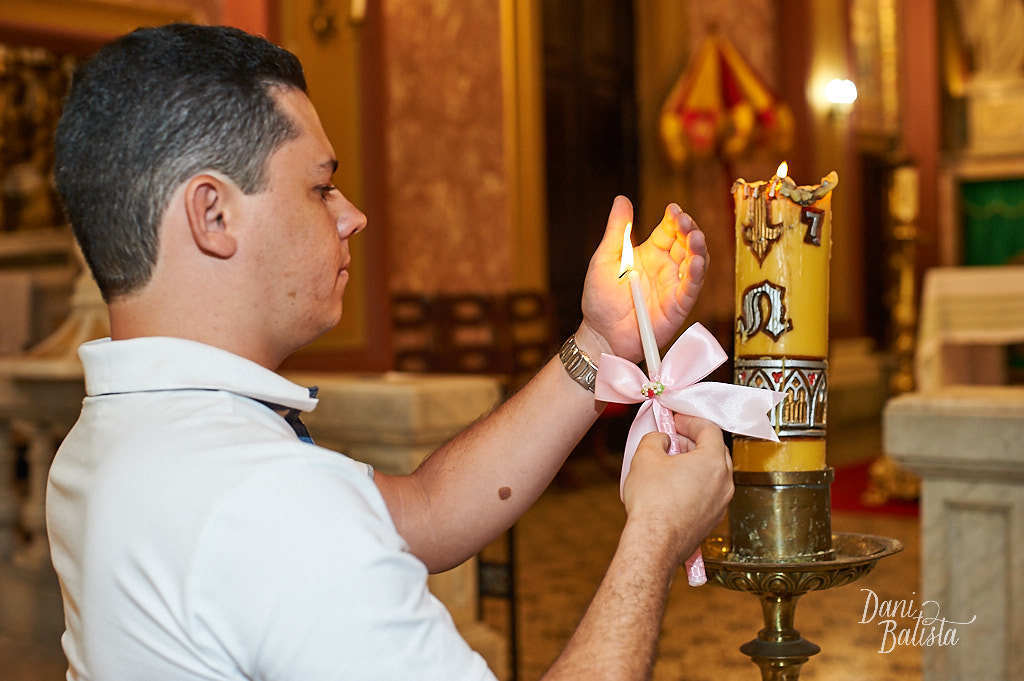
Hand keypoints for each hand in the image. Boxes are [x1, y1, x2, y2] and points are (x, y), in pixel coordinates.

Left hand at [576, 196, 706, 360]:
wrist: (600, 332)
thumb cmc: (600, 298)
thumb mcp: (605, 258)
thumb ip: (617, 230)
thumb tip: (622, 199)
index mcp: (651, 253)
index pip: (670, 230)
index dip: (675, 218)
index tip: (673, 209)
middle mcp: (667, 267)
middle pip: (687, 243)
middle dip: (689, 229)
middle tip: (684, 221)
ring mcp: (674, 286)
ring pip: (696, 263)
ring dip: (699, 249)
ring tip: (696, 237)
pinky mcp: (677, 307)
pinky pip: (691, 289)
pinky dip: (696, 275)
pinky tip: (695, 262)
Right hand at [621, 416, 731, 561]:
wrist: (654, 543)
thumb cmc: (652, 502)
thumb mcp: (645, 456)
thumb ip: (656, 438)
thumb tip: (662, 440)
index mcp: (713, 461)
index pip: (709, 429)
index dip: (690, 420)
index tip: (676, 420)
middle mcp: (724, 482)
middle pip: (715, 450)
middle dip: (694, 441)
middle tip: (673, 438)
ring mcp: (721, 503)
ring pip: (713, 473)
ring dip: (695, 463)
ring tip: (670, 463)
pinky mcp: (713, 519)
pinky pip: (708, 492)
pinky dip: (695, 483)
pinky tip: (673, 487)